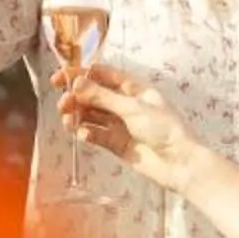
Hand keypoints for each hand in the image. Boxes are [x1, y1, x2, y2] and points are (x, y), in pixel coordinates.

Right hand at [62, 65, 210, 195]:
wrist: (179, 163)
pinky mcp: (117, 144)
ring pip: (92, 116)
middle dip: (76, 98)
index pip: (102, 75)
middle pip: (94, 96)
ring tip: (68, 122)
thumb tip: (76, 82)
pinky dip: (87, 134)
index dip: (81, 74)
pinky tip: (83, 136)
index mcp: (134, 89)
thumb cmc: (163, 128)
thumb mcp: (132, 108)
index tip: (60, 78)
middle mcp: (125, 104)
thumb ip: (102, 97)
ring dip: (78, 116)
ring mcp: (120, 124)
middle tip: (62, 104)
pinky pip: (97, 135)